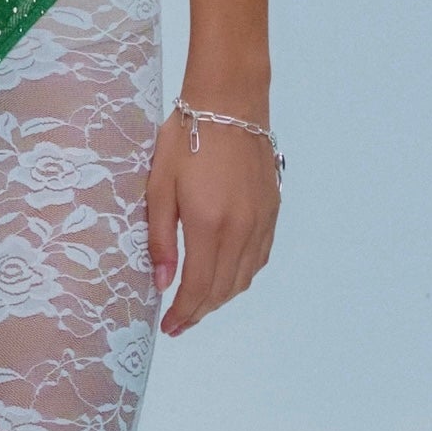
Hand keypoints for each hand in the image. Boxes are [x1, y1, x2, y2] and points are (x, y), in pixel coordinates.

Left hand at [145, 108, 279, 336]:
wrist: (230, 104)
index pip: (199, 286)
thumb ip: (160, 239)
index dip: (184, 313)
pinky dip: (242, 277)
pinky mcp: (272, 211)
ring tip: (199, 306)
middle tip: (179, 323)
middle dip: (200, 312)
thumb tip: (162, 283)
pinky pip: (259, 258)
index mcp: (209, 224)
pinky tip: (225, 279)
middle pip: (223, 289)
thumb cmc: (186, 139)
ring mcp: (261, 221)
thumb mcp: (159, 186)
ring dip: (221, 299)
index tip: (168, 326)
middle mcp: (241, 229)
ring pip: (244, 278)